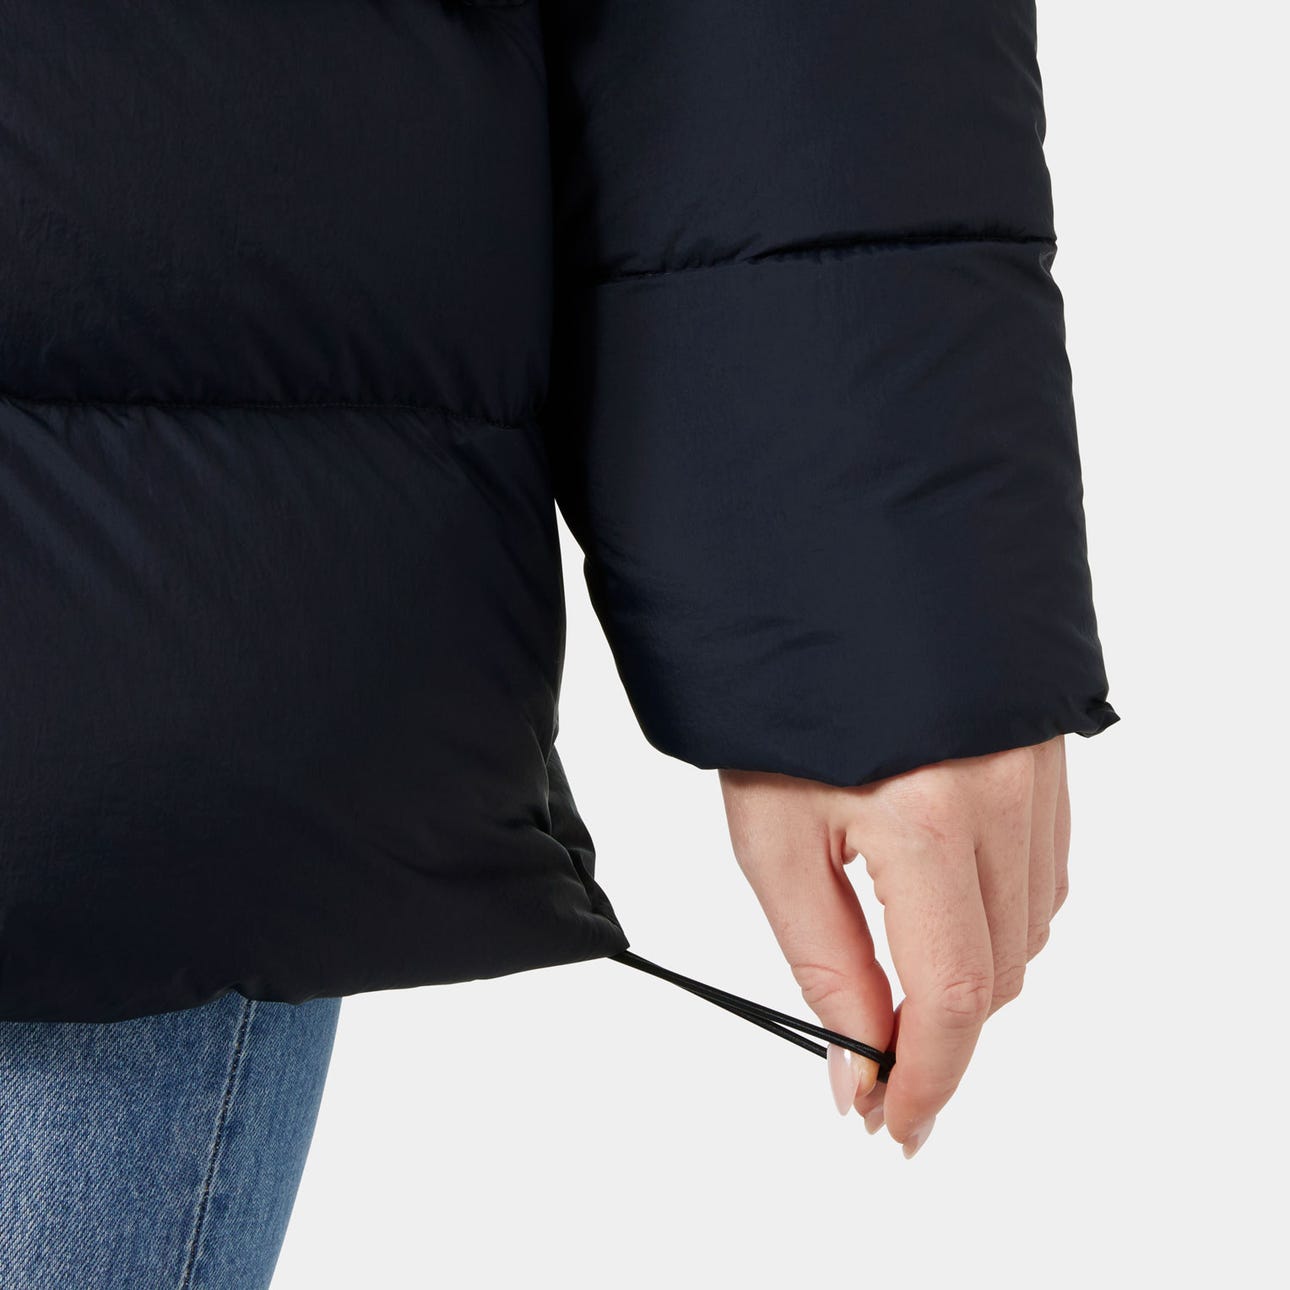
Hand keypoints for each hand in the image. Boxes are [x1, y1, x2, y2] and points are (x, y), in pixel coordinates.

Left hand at [718, 736, 1068, 1157]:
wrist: (825, 579)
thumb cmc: (781, 700)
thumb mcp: (772, 837)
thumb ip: (824, 959)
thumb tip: (857, 1067)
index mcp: (926, 819)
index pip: (952, 995)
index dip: (927, 1079)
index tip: (895, 1126)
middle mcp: (1002, 797)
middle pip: (1000, 973)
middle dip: (941, 1031)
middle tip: (877, 1054)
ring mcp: (1036, 771)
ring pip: (1030, 928)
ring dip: (973, 973)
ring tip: (900, 967)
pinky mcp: (1046, 754)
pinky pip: (1046, 870)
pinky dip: (1000, 912)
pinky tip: (945, 903)